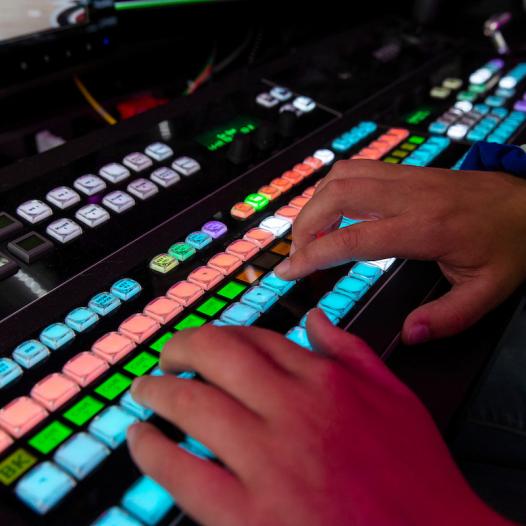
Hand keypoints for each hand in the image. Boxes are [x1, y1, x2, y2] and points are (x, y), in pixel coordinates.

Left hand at [127, 311, 508, 525]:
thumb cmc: (416, 477)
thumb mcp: (396, 397)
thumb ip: (351, 350)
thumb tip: (316, 319)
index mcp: (326, 381)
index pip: (257, 339)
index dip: (224, 336)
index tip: (208, 344)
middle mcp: (294, 410)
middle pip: (217, 355)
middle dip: (181, 348)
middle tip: (166, 356)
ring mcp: (269, 461)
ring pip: (192, 404)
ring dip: (158, 391)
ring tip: (145, 390)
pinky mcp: (249, 514)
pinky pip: (182, 471)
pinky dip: (152, 450)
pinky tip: (141, 440)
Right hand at [274, 160, 525, 343]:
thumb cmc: (510, 245)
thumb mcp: (488, 292)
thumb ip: (447, 318)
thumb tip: (408, 335)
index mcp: (426, 228)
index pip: (352, 239)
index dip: (313, 255)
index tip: (289, 270)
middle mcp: (410, 196)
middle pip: (337, 196)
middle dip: (305, 224)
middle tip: (298, 254)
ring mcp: (407, 177)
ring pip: (343, 175)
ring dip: (316, 202)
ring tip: (310, 232)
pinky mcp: (407, 171)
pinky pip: (357, 167)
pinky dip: (333, 186)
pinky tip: (333, 207)